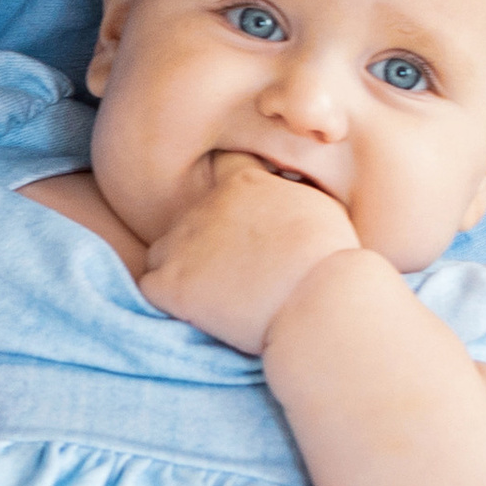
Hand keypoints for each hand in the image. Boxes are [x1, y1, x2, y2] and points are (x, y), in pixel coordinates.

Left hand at [141, 153, 358, 353]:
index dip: (229, 198)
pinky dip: (169, 299)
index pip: (221, 172)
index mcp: (242, 182)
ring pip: (164, 250)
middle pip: (192, 218)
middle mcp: (205, 205)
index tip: (243, 224)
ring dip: (182, 268)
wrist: (320, 303)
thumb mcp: (322, 209)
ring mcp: (182, 243)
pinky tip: (198, 313)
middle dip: (207, 241)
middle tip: (235, 272)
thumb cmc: (333, 262)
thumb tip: (287, 188)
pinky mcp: (169, 283)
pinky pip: (152, 286)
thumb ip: (291, 194)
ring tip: (216, 296)